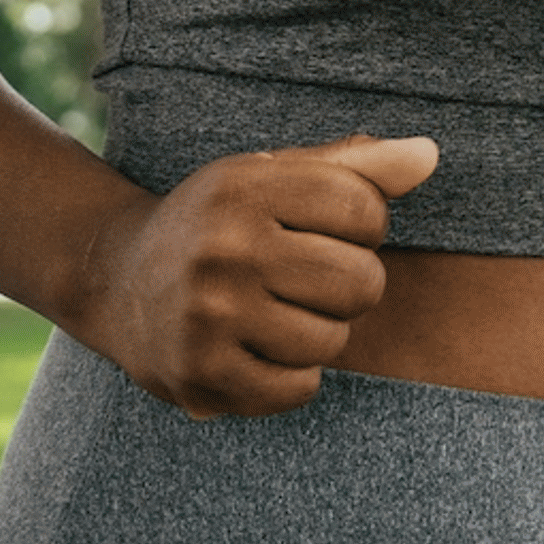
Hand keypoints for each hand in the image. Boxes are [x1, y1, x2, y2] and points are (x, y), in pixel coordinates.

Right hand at [68, 134, 438, 418]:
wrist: (115, 280)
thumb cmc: (219, 222)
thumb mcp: (272, 175)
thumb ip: (355, 166)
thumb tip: (429, 155)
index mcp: (245, 186)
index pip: (365, 210)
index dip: (363, 226)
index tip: (328, 230)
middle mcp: (224, 247)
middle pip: (360, 282)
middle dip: (349, 285)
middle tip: (308, 280)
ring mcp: (209, 315)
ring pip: (332, 340)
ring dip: (321, 333)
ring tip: (280, 314)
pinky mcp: (200, 375)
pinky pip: (299, 388)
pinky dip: (294, 376)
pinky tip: (261, 349)